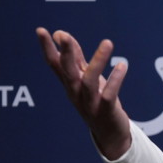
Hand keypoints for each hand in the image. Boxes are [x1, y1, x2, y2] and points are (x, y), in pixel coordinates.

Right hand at [36, 27, 130, 159]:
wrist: (110, 133)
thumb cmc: (97, 101)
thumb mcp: (85, 77)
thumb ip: (76, 57)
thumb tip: (61, 34)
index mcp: (69, 83)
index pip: (54, 64)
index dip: (47, 48)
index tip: (40, 30)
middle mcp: (76, 93)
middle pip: (67, 72)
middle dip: (65, 53)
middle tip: (63, 36)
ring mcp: (89, 103)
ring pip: (88, 81)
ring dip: (97, 62)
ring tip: (108, 42)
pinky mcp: (105, 110)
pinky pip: (108, 95)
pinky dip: (115, 80)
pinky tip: (122, 65)